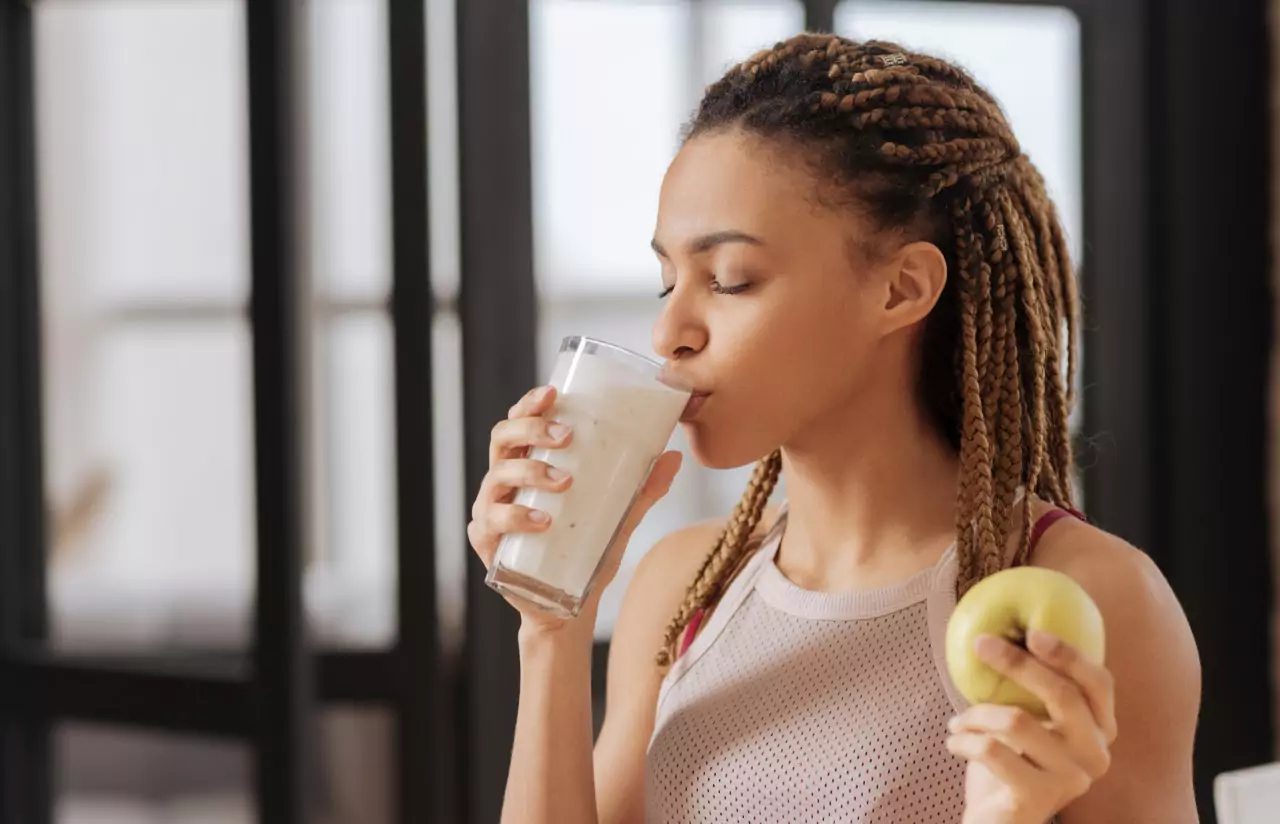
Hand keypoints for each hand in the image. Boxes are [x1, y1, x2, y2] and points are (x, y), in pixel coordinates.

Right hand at [466, 385, 682, 633]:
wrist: (567, 609)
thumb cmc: (586, 554)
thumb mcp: (619, 517)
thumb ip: (642, 489)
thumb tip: (675, 457)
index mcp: (528, 464)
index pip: (520, 423)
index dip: (529, 404)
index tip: (553, 392)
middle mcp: (504, 482)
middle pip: (502, 439)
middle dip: (532, 429)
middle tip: (566, 436)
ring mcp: (491, 510)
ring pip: (498, 476)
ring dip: (531, 471)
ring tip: (565, 481)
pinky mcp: (487, 543)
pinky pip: (493, 522)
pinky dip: (517, 517)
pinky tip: (544, 521)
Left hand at [947, 630, 1117, 823]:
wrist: (995, 822)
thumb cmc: (1006, 764)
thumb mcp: (1023, 721)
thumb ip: (1028, 688)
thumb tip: (1000, 631)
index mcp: (1098, 731)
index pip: (1098, 684)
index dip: (1069, 655)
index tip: (1032, 632)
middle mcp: (1094, 756)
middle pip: (1063, 694)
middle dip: (1018, 663)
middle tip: (981, 644)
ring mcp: (1071, 780)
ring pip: (1018, 721)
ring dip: (975, 713)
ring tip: (957, 722)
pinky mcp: (1038, 799)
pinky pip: (993, 751)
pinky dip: (964, 740)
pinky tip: (954, 743)